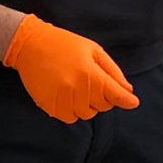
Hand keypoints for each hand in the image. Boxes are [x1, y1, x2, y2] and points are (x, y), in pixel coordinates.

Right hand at [1, 15, 138, 121]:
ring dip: (87, 105)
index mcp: (90, 73)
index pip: (115, 95)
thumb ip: (112, 71)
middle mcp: (77, 89)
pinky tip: (67, 96)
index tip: (132, 102)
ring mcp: (62, 99)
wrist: (30, 45)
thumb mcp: (93, 50)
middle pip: (102, 107)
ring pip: (86, 114)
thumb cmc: (65, 44)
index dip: (126, 100)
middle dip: (102, 97)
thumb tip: (127, 91)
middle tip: (92, 82)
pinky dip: (72, 110)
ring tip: (77, 88)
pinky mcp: (49, 106)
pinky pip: (69, 118)